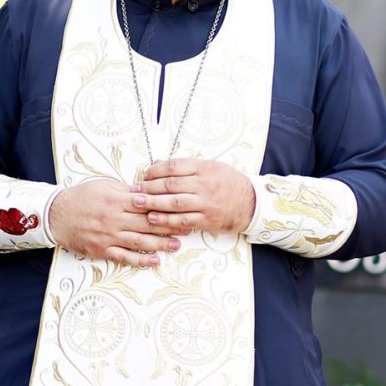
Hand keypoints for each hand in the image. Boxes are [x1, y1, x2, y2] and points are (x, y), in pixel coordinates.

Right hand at [49, 178, 179, 267]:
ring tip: (177, 245)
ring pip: (140, 242)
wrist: (57, 215)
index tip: (181, 208)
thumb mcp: (104, 186)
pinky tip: (155, 261)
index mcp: (116, 201)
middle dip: (170, 226)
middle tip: (187, 228)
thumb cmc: (81, 197)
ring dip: (160, 245)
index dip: (166, 207)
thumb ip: (126, 191)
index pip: (147, 204)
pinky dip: (141, 260)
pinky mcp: (103, 250)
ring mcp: (109, 236)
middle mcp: (114, 219)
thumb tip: (146, 192)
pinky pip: (125, 257)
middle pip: (148, 224)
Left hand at [131, 158, 255, 235]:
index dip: (156, 171)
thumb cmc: (228, 183)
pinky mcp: (206, 220)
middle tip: (135, 190)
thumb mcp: (211, 167)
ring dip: (153, 203)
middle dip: (149, 187)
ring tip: (138, 203)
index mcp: (204, 168)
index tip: (145, 174)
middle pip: (170, 185)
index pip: (174, 167)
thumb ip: (188, 167)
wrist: (250, 203)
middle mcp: (204, 185)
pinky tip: (153, 219)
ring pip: (174, 203)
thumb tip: (161, 165)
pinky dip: (166, 220)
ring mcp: (205, 203)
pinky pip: (182, 220)